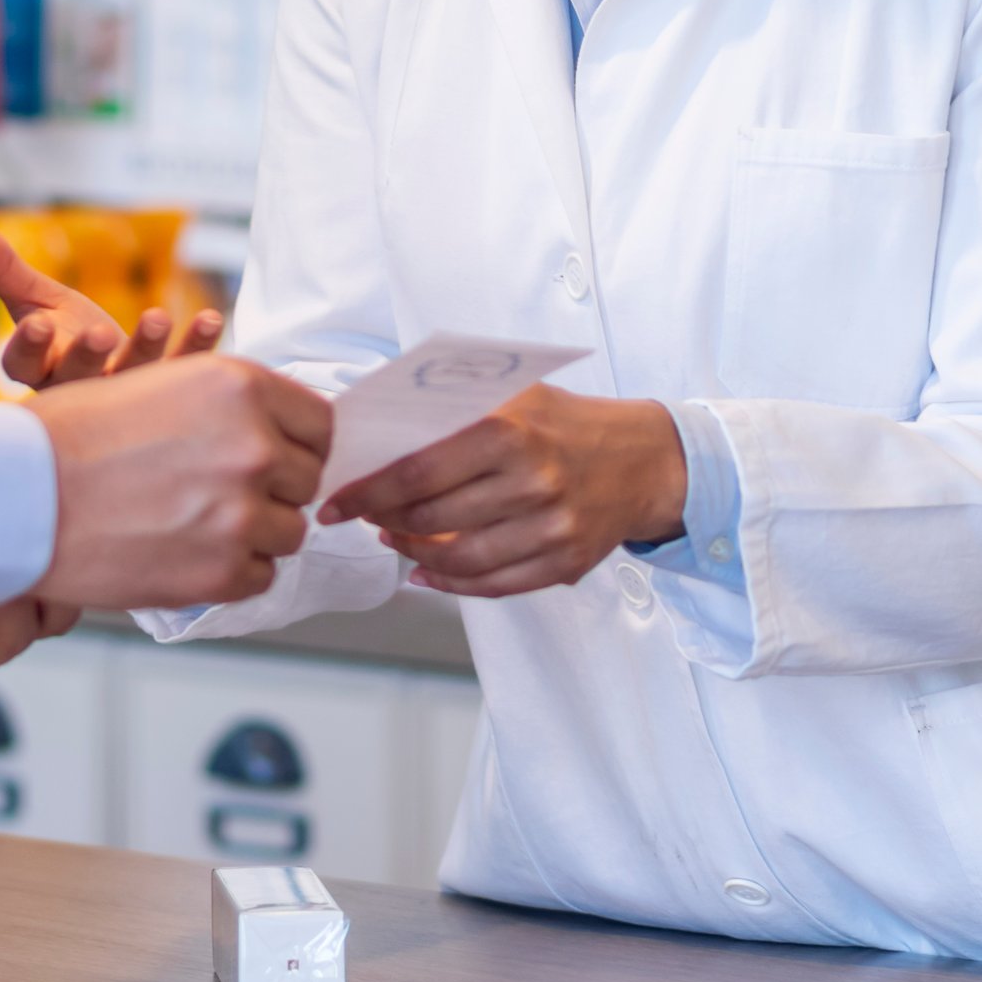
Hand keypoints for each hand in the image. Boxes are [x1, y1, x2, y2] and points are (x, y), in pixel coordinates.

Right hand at [0, 214, 225, 389]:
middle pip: (78, 380)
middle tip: (100, 333)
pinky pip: (186, 373)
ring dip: (148, 348)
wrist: (122, 389)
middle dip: (89, 356)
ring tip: (158, 315)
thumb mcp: (35, 300)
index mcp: (40, 370)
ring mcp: (125, 402)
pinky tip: (211, 318)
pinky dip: (198, 347)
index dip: (29, 346)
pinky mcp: (171, 400)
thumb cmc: (69, 339)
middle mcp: (79, 394)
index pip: (23, 364)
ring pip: (134, 380)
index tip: (37, 324)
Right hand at [25, 353, 330, 608]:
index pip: (321, 423)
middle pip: (308, 479)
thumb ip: (229, 405)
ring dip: (252, 533)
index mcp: (242, 385)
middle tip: (218, 493)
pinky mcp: (221, 571)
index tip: (274, 456)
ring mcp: (241, 512)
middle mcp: (254, 445)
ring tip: (193, 523)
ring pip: (289, 532)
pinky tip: (181, 553)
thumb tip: (283, 434)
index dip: (297, 443)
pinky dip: (228, 572)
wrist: (16, 493)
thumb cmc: (72, 435)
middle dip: (273, 489)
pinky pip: (259, 576)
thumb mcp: (161, 383)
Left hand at [321, 386, 687, 599]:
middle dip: (385, 522)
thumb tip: (376, 431)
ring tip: (395, 540)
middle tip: (365, 517)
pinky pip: (494, 586)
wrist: (645, 459)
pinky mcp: (566, 562)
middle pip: (430, 518)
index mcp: (510, 430)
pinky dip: (451, 585)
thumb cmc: (566, 422)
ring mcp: (551, 527)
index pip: (417, 471)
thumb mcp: (514, 396)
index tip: (336, 502)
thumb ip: (454, 412)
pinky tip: (428, 572)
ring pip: (458, 560)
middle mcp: (531, 480)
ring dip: (414, 554)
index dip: (367, 493)